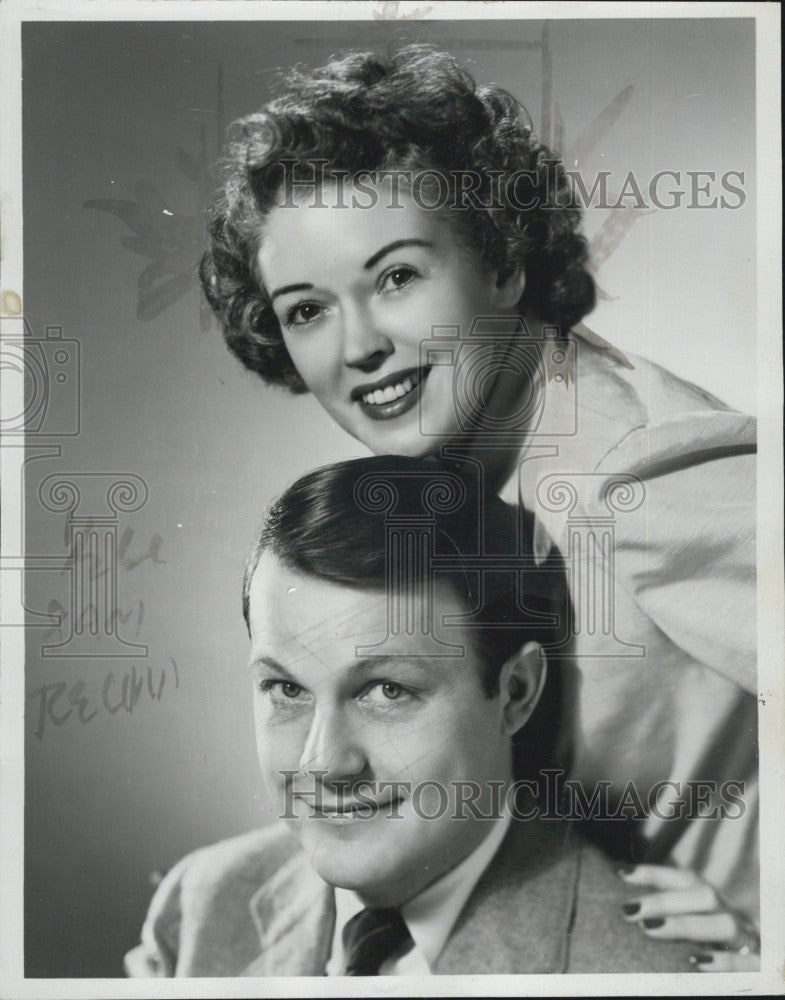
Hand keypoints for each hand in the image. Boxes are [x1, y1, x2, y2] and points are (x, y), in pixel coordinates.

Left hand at [618, 864, 758, 970]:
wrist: (762, 976)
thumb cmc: (717, 951)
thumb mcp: (697, 930)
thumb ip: (671, 918)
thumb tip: (627, 908)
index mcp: (715, 905)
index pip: (686, 879)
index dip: (655, 873)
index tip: (622, 873)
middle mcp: (731, 916)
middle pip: (703, 896)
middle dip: (664, 900)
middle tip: (628, 909)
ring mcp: (748, 941)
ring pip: (724, 924)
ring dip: (686, 924)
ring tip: (650, 929)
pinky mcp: (762, 968)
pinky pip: (747, 963)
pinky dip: (724, 962)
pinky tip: (697, 961)